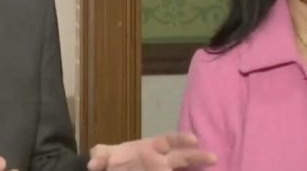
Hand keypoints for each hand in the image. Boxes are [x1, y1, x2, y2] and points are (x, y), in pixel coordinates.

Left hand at [87, 132, 215, 170]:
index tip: (193, 140)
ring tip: (211, 167)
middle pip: (182, 157)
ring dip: (195, 169)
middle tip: (212, 157)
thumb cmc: (114, 160)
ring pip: (181, 170)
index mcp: (151, 147)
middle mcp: (161, 160)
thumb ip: (99, 156)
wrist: (114, 170)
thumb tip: (93, 163)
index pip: (168, 141)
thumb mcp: (103, 156)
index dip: (181, 139)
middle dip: (196, 157)